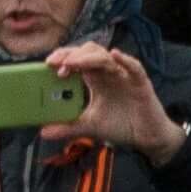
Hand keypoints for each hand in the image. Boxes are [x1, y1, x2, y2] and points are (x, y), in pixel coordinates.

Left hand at [43, 44, 189, 164]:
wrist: (148, 139)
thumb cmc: (121, 125)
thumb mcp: (90, 126)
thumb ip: (68, 127)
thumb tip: (43, 132)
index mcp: (95, 79)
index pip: (76, 59)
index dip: (62, 58)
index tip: (47, 64)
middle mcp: (108, 73)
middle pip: (89, 52)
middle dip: (71, 55)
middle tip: (55, 64)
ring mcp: (125, 76)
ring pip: (106, 57)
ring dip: (87, 58)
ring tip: (72, 63)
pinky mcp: (141, 84)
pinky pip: (135, 68)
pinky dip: (126, 60)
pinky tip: (115, 55)